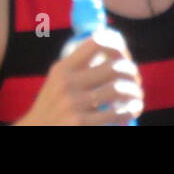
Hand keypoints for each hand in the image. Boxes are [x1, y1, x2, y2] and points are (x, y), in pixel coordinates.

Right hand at [16, 35, 143, 125]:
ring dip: (134, 92)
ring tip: (137, 96)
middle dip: (131, 72)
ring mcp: (73, 104)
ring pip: (119, 89)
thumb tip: (116, 54)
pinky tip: (132, 110)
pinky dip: (130, 110)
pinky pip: (116, 113)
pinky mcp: (80, 124)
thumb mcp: (58, 81)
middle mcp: (67, 83)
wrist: (36, 132)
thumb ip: (80, 67)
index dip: (117, 45)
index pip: (97, 42)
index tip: (124, 55)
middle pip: (114, 66)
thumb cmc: (53, 107)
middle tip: (135, 80)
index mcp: (63, 68)